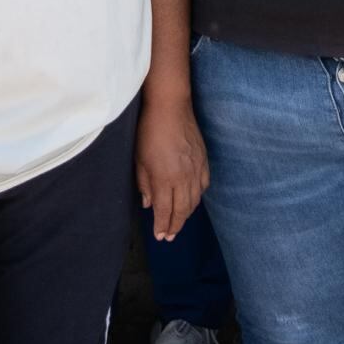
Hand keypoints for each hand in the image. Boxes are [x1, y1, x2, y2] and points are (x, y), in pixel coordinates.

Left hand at [136, 97, 209, 240]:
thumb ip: (144, 184)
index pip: (165, 211)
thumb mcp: (139, 160)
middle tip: (170, 236)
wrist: (170, 107)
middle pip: (182, 210)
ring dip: (187, 214)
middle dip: (175, 225)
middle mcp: (183, 177)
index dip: (163, 226)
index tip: (160, 236)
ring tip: (179, 222)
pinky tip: (192, 200)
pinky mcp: (204, 160)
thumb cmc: (149, 131)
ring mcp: (196, 168)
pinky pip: (204, 185)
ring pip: (195, 200)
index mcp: (165, 178)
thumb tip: (148, 203)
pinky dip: (198, 196)